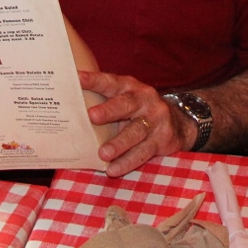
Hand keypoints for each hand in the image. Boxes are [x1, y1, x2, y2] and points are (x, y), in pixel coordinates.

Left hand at [79, 70, 194, 177]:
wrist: (179, 123)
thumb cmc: (138, 112)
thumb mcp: (125, 101)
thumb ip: (104, 103)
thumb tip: (68, 112)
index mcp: (129, 87)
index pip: (111, 82)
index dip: (95, 80)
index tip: (78, 79)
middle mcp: (144, 99)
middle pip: (126, 104)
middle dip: (109, 110)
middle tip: (92, 116)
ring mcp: (156, 119)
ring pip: (136, 131)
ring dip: (119, 143)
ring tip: (102, 154)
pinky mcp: (163, 139)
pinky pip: (143, 152)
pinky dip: (127, 162)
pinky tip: (113, 169)